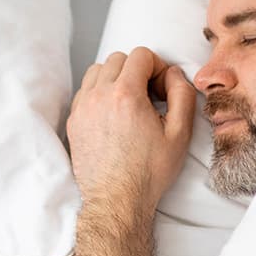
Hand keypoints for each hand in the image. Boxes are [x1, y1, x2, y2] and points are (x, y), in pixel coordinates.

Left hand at [67, 47, 196, 212]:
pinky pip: (86, 91)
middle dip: (137, 70)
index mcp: (126, 95)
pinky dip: (101, 93)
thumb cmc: (148, 172)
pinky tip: (115, 115)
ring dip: (116, 78)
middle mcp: (99, 96)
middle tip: (150, 96)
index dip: (158, 67)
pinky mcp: (74, 121)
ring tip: (131, 103)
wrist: (116, 200)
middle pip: (118, 59)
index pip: (140, 55)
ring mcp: (82, 108)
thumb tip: (175, 74)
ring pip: (98, 71)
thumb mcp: (180, 134)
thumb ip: (182, 95)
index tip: (163, 89)